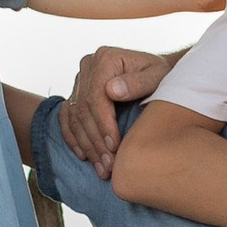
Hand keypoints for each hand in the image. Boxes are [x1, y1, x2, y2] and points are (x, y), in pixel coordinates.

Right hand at [63, 45, 178, 172]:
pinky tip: (84, 156)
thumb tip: (112, 90)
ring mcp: (80, 79)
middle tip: (109, 165)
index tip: (115, 146)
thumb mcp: (157, 76)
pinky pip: (66, 117)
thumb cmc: (160, 76)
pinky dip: (73, 138)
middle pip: (83, 109)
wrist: (156, 74)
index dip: (103, 124)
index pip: (96, 96)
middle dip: (96, 141)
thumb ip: (138, 82)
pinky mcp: (76, 92)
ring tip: (101, 167)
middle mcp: (88, 66)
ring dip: (86, 145)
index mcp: (105, 58)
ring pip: (74, 117)